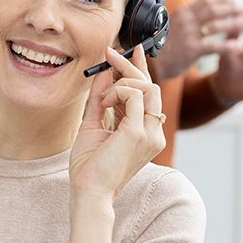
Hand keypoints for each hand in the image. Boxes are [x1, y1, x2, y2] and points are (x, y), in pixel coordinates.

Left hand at [69, 47, 165, 202]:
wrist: (88, 193)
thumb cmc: (90, 167)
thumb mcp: (93, 125)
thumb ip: (100, 100)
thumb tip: (103, 73)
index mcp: (146, 131)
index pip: (149, 93)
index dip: (141, 69)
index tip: (131, 49)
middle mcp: (154, 131)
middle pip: (150, 85)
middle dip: (129, 65)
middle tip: (109, 53)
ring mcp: (150, 132)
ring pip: (146, 87)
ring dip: (121, 81)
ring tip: (103, 97)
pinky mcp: (140, 132)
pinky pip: (134, 95)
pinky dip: (116, 92)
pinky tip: (105, 103)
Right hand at [149, 0, 242, 81]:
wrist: (149, 62)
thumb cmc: (161, 46)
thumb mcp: (172, 26)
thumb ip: (187, 21)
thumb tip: (201, 16)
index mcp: (182, 14)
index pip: (206, 1)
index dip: (224, 0)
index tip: (235, 0)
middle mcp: (186, 21)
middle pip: (214, 10)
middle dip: (233, 8)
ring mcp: (189, 35)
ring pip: (217, 26)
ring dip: (235, 23)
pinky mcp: (191, 50)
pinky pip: (214, 46)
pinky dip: (228, 46)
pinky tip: (239, 46)